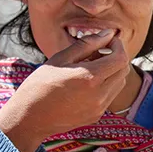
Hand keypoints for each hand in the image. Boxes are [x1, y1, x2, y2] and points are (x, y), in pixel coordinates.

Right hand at [0, 31, 130, 151]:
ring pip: (119, 84)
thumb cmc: (40, 84)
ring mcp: (99, 108)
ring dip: (112, 71)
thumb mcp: (61, 58)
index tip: (108, 40)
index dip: (118, 45)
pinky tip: (87, 82)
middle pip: (123, 70)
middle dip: (116, 57)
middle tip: (99, 51)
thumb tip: (108, 33)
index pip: (121, 58)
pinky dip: (106, 85)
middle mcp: (99, 95)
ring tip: (91, 66)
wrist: (29, 118)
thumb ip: (87, 44)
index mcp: (90, 78)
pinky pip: (110, 96)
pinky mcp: (96, 116)